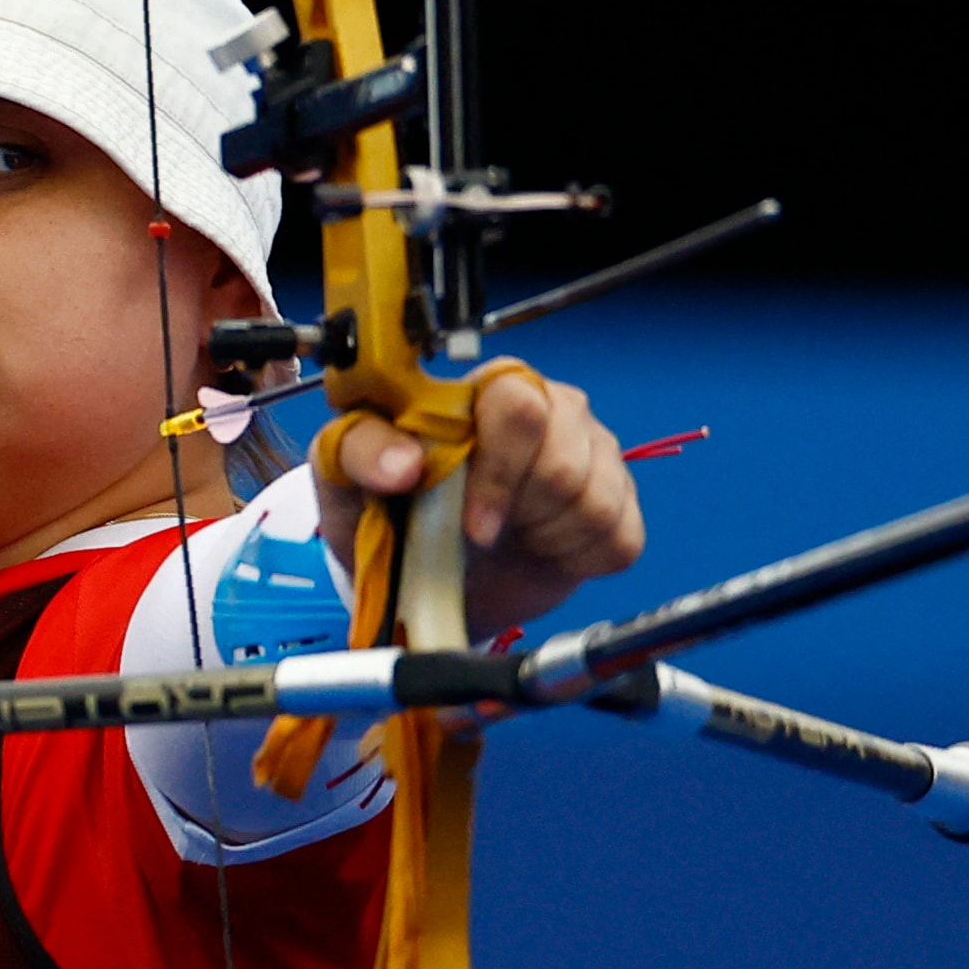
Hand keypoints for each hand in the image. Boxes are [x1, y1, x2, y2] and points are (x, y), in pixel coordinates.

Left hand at [314, 361, 644, 641]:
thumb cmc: (395, 513)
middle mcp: (554, 409)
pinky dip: (578, 560)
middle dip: (520, 513)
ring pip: (597, 504)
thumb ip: (359, 450)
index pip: (520, 406)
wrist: (428, 578)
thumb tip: (404, 463)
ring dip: (545, 539)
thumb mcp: (348, 479)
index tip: (472, 525)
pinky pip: (620, 538)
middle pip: (566, 463)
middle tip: (483, 532)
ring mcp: (595, 455)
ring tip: (512, 537)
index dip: (501, 471)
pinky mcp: (619, 506)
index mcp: (489, 390)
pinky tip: (544, 551)